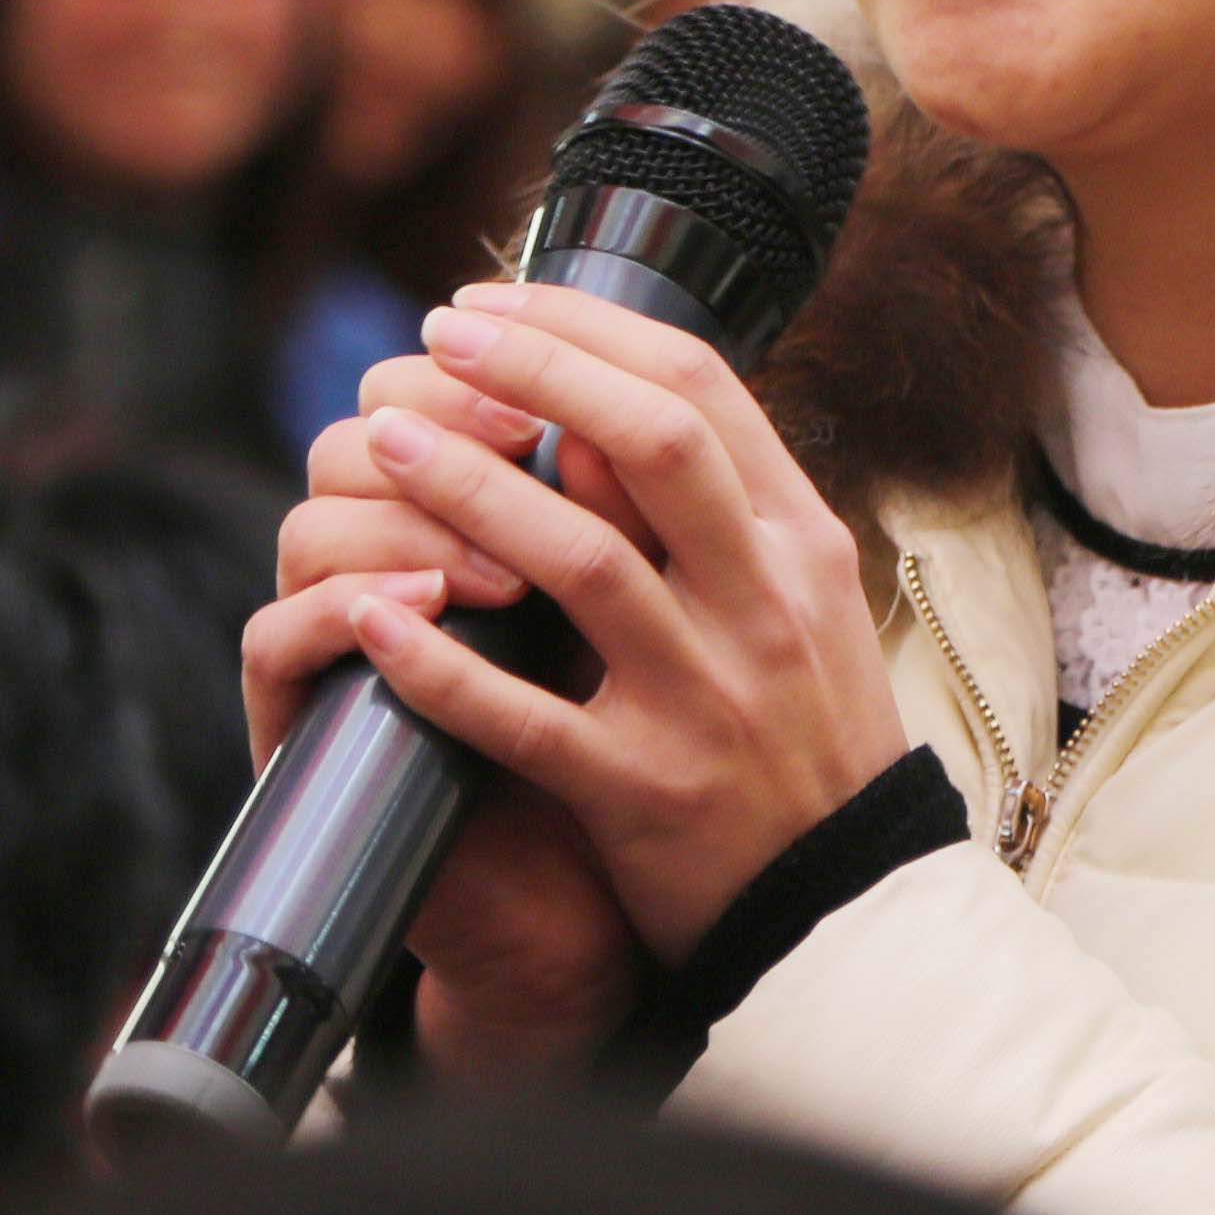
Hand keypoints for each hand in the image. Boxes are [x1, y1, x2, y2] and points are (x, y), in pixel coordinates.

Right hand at [246, 439, 642, 1084]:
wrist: (578, 919)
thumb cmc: (621, 752)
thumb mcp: (649, 620)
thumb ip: (635, 518)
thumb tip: (643, 394)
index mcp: (457, 516)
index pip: (423, 389)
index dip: (480, 371)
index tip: (560, 381)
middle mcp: (380, 563)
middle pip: (351, 436)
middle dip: (439, 426)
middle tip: (518, 441)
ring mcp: (334, 643)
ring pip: (310, 524)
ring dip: (403, 523)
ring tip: (500, 569)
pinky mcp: (304, 726)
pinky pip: (275, 639)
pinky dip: (337, 613)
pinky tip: (408, 611)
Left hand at [317, 281, 910, 965]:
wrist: (845, 911)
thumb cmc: (804, 740)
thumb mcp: (800, 603)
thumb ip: (718, 510)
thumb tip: (591, 409)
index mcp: (800, 542)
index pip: (699, 389)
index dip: (585, 328)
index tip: (494, 303)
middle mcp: (763, 604)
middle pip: (647, 442)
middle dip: (531, 372)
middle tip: (435, 339)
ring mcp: (705, 699)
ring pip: (581, 562)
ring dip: (469, 489)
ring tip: (383, 441)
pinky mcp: (643, 794)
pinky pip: (524, 718)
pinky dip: (439, 665)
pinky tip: (369, 620)